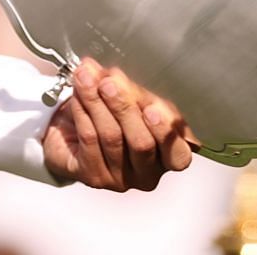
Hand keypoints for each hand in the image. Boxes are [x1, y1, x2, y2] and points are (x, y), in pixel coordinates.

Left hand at [43, 58, 193, 190]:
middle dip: (124, 107)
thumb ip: (131, 91)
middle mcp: (147, 173)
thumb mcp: (135, 100)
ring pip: (111, 138)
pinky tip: (78, 96)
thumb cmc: (116, 115)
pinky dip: (82, 112)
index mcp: (169, 154)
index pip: (178, 154)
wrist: (78, 130)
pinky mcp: (93, 176)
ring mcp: (120, 179)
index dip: (166, 133)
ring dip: (96, 103)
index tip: (152, 108)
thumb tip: (113, 78)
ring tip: (86, 79)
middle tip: (108, 83)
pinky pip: (89, 139)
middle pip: (141, 143)